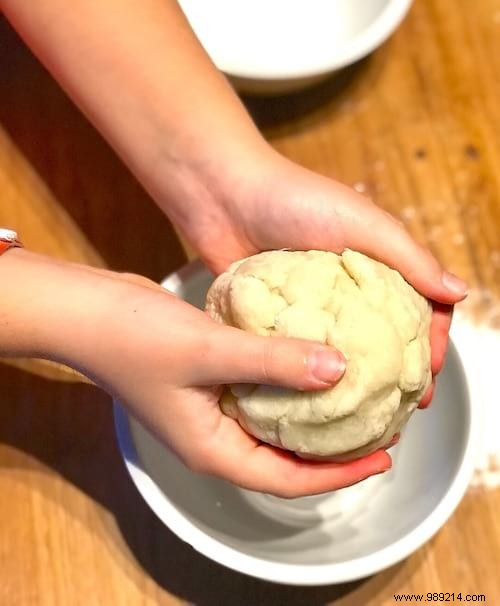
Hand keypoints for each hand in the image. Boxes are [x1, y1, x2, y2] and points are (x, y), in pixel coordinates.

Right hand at [0, 249, 391, 497]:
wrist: (88, 312)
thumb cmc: (138, 338)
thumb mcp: (212, 350)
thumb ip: (275, 360)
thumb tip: (341, 368)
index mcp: (215, 449)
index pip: (290, 479)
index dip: (341, 474)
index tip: (385, 454)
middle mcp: (215, 438)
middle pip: (287, 458)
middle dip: (334, 448)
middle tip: (380, 423)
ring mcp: (210, 410)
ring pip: (275, 424)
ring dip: (313, 413)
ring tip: (355, 394)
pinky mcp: (207, 383)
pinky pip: (259, 392)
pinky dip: (288, 383)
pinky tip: (310, 358)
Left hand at [181, 151, 467, 407]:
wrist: (221, 194)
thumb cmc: (293, 199)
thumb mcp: (361, 222)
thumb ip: (409, 258)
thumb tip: (459, 293)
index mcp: (373, 262)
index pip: (417, 307)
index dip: (429, 341)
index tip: (426, 373)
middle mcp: (345, 286)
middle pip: (383, 337)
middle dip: (398, 372)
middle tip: (402, 407)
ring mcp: (310, 305)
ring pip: (342, 351)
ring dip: (356, 382)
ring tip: (364, 413)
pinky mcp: (275, 317)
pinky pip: (298, 352)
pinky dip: (311, 375)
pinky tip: (316, 401)